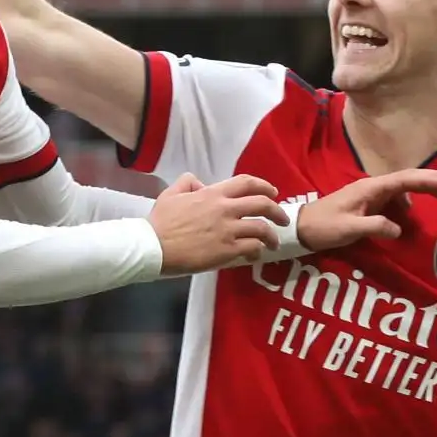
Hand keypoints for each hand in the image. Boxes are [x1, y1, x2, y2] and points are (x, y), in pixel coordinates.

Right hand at [149, 174, 288, 275]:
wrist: (153, 246)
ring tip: (273, 242)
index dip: (264, 186)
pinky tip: (255, 254)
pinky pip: (252, 248)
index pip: (246, 183)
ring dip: (272, 235)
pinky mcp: (226, 251)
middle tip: (283, 219)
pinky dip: (258, 250)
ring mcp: (227, 231)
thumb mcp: (171, 193)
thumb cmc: (160, 221)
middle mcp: (224, 209)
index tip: (273, 192)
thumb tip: (200, 184)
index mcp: (212, 194)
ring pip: (262, 228)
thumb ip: (187, 182)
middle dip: (278, 211)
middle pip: (262, 204)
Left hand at [297, 169, 436, 250]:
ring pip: (403, 187)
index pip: (405, 179)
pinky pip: (395, 198)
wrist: (302, 227)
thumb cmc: (324, 226)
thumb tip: (399, 228)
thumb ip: (375, 226)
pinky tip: (413, 211)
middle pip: (408, 178)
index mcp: (370, 188)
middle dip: (433, 179)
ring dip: (424, 189)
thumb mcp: (349, 228)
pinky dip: (409, 200)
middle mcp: (373, 186)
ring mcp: (371, 194)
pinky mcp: (368, 204)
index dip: (429, 180)